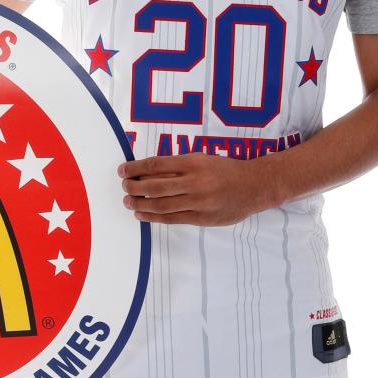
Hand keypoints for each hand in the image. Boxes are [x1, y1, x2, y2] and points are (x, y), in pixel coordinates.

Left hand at [118, 152, 276, 226]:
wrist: (255, 186)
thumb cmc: (226, 170)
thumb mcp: (203, 159)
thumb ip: (178, 166)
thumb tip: (147, 172)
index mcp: (194, 162)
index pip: (156, 165)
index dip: (135, 168)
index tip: (122, 171)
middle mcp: (195, 181)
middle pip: (154, 186)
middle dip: (134, 187)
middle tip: (124, 187)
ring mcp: (199, 201)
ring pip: (161, 204)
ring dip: (139, 204)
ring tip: (128, 202)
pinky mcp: (202, 218)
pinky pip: (172, 218)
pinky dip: (153, 217)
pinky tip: (142, 215)